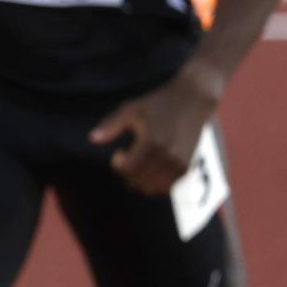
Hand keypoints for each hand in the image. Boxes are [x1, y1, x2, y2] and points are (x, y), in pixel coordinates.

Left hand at [89, 63, 223, 195]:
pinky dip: (154, 184)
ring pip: (150, 188)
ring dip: (139, 180)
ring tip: (140, 163)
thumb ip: (111, 125)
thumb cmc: (158, 103)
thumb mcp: (131, 109)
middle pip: (136, 181)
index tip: (119, 153)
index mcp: (152, 142)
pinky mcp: (186, 167)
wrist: (194, 99)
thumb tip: (92, 139)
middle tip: (129, 157)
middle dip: (127, 173)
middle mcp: (167, 156)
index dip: (117, 164)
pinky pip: (165, 188)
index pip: (126, 170)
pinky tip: (151, 168)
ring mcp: (179, 163)